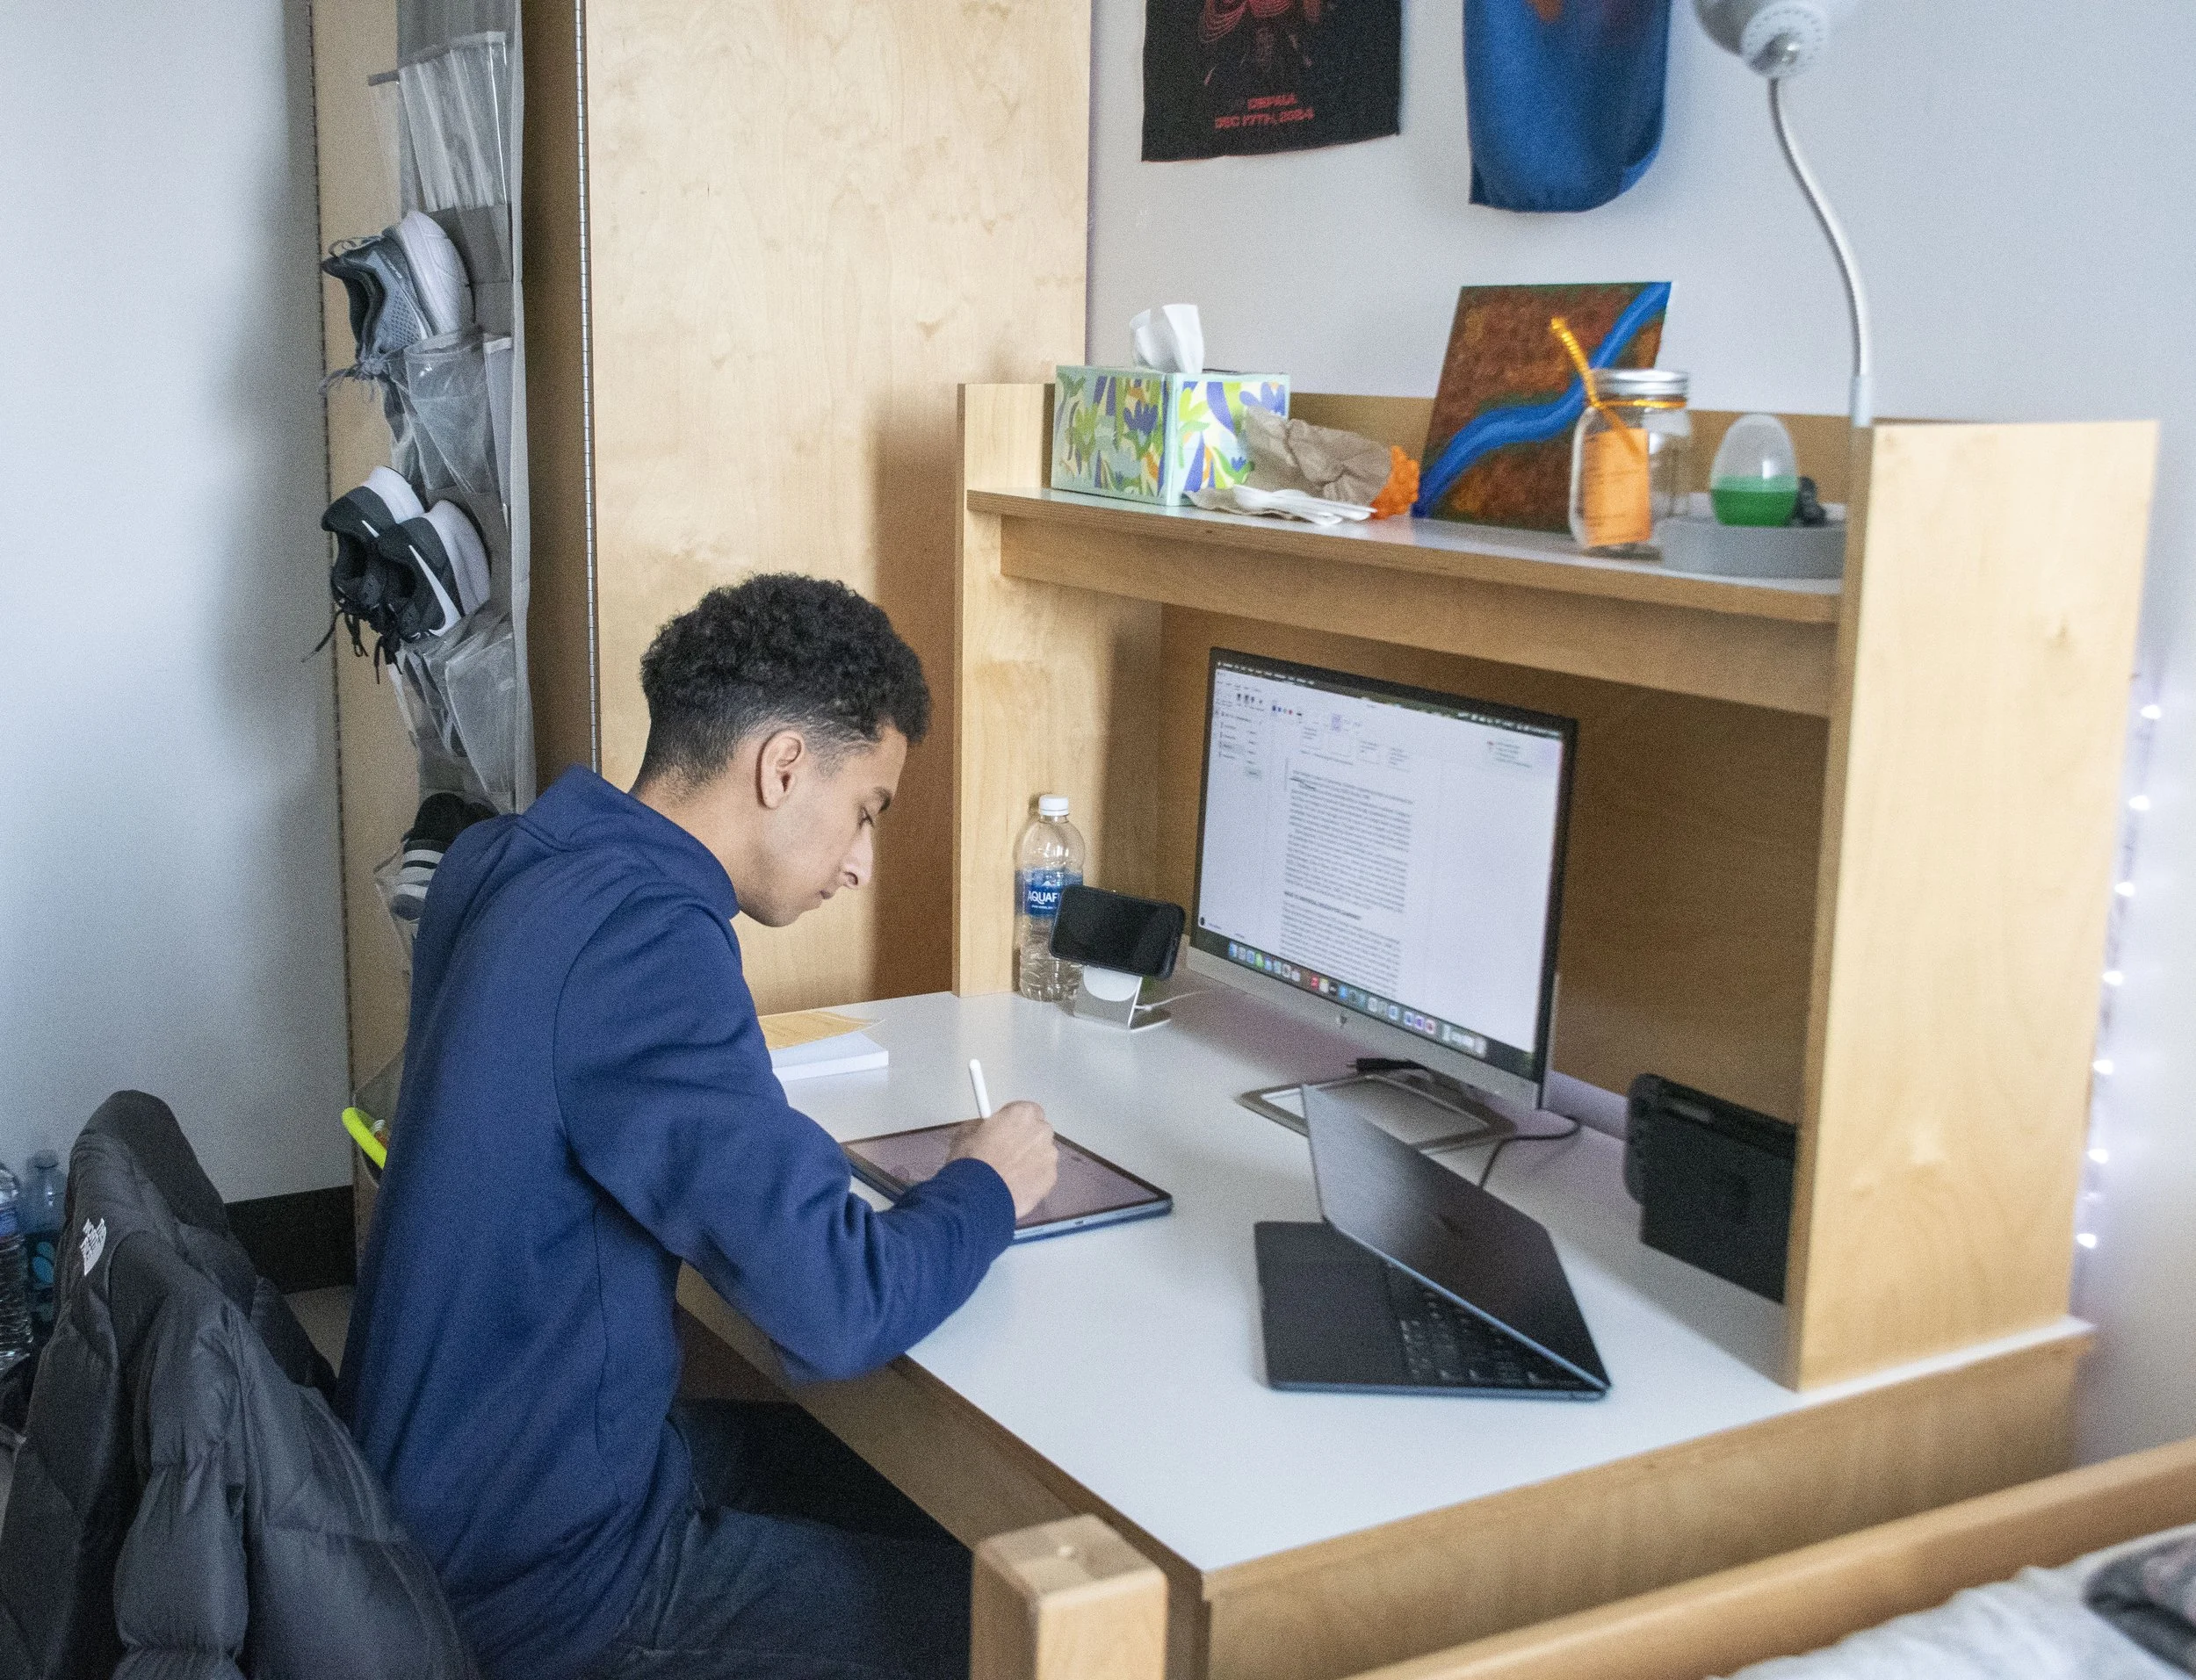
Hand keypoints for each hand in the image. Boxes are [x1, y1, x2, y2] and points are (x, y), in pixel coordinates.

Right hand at [947, 1100, 1057, 1219]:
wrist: (978, 1195)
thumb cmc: (971, 1161)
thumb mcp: (967, 1132)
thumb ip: (984, 1125)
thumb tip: (987, 1128)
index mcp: (1023, 1114)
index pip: (1027, 1111)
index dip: (1015, 1123)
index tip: (1004, 1132)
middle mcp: (1042, 1131)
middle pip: (1037, 1132)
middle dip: (1025, 1140)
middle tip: (1007, 1154)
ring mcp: (1049, 1156)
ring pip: (1041, 1155)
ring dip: (1030, 1160)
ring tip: (1009, 1175)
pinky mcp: (1051, 1179)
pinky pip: (1042, 1175)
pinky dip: (1032, 1179)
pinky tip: (1014, 1187)